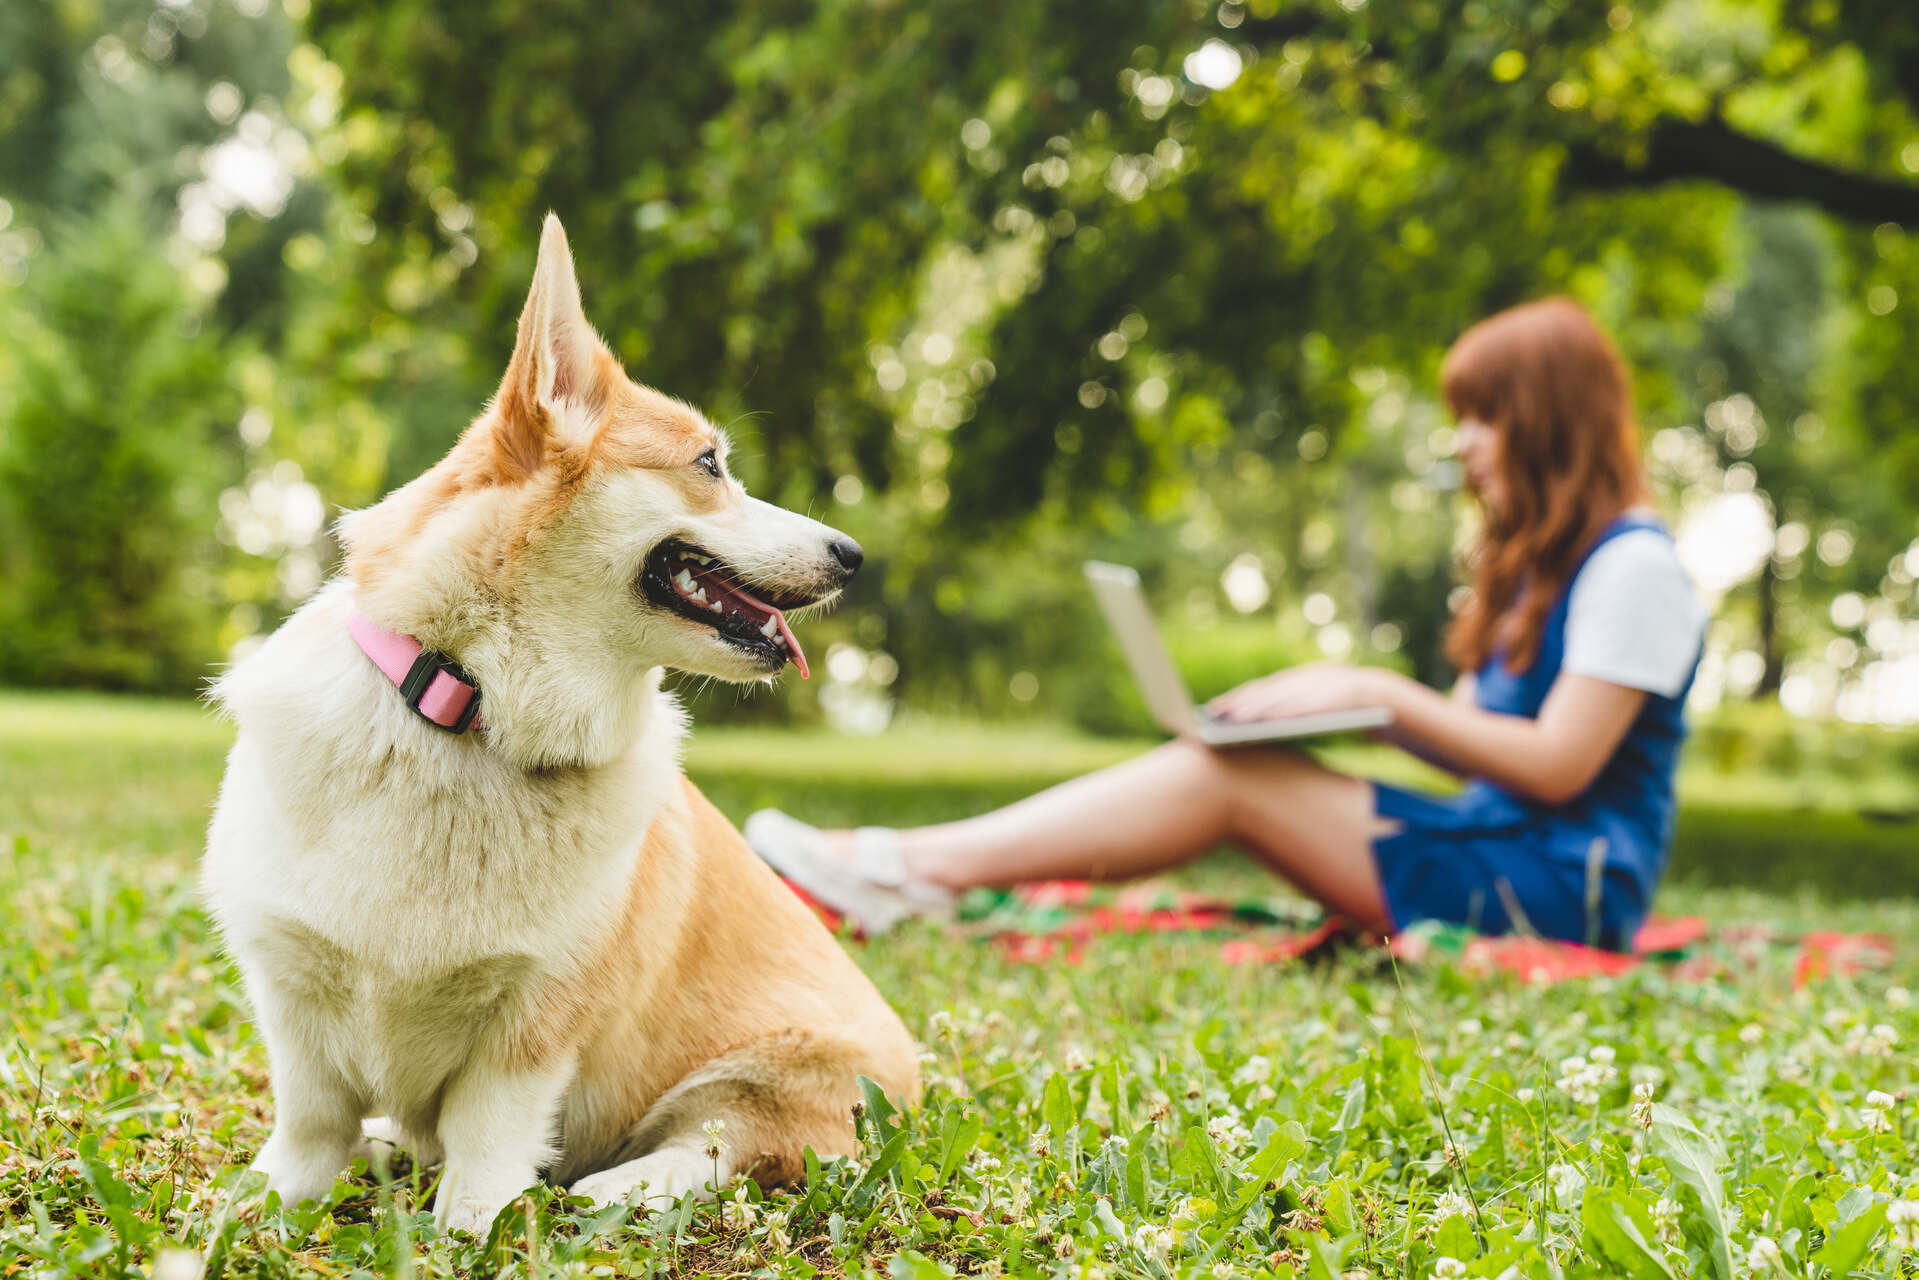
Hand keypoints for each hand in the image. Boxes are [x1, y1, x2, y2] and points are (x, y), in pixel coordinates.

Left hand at [1206, 663, 1389, 723]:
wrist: (1399, 703)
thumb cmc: (1355, 715)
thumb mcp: (1323, 711)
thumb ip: (1297, 713)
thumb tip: (1262, 728)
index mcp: (1307, 678)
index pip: (1265, 688)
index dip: (1239, 697)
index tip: (1214, 708)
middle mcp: (1315, 676)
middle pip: (1271, 688)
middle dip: (1243, 701)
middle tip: (1217, 715)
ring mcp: (1330, 682)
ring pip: (1289, 693)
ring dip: (1261, 706)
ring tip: (1238, 721)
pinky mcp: (1346, 694)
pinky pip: (1316, 702)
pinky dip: (1294, 710)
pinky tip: (1275, 722)